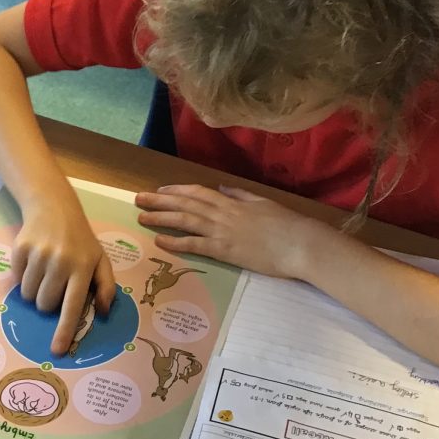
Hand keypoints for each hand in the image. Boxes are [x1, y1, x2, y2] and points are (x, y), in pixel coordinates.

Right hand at [12, 193, 117, 355]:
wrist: (54, 207)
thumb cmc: (80, 239)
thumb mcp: (100, 259)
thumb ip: (106, 286)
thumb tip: (102, 312)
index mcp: (82, 267)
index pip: (73, 306)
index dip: (64, 331)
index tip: (57, 350)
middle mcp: (60, 261)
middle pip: (45, 304)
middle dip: (48, 303)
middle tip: (55, 285)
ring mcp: (38, 254)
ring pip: (29, 295)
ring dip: (35, 291)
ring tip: (44, 272)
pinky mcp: (20, 248)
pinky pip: (17, 279)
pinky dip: (23, 276)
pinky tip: (33, 261)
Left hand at [135, 184, 338, 278]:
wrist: (301, 244)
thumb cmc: (287, 225)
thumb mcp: (263, 202)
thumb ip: (241, 195)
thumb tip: (224, 188)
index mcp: (232, 202)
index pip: (198, 192)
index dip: (177, 190)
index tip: (160, 190)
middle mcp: (222, 213)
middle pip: (184, 203)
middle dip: (159, 201)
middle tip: (138, 199)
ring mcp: (222, 231)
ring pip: (184, 220)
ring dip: (161, 218)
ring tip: (142, 217)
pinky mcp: (224, 250)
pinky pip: (194, 244)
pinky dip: (175, 241)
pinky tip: (160, 240)